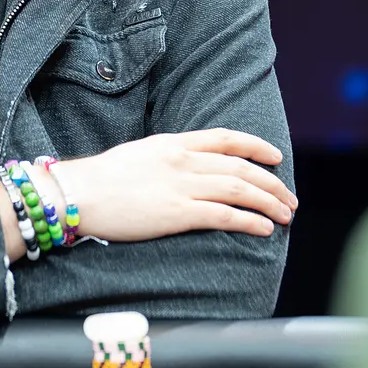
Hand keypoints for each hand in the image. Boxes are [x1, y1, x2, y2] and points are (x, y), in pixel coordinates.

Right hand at [51, 129, 295, 241]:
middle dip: (271, 183)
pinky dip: (249, 221)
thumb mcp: (138, 156)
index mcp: (173, 143)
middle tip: (289, 198)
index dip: (255, 147)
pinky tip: (264, 228)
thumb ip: (165, 160)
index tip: (275, 157)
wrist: (77, 193)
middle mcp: (183, 160)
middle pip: (241, 168)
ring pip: (240, 190)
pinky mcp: (178, 213)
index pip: (225, 139)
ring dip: (268, 202)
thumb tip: (184, 171)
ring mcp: (181, 185)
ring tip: (285, 215)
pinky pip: (225, 215)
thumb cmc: (99, 180)